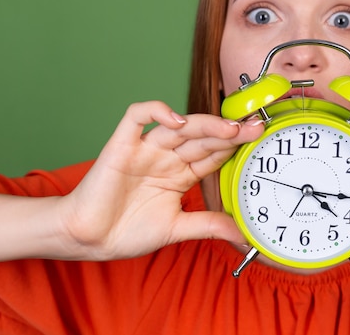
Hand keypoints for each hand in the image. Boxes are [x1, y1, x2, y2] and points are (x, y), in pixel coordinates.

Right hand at [54, 101, 264, 260]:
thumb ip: (207, 225)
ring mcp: (144, 149)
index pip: (212, 153)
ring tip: (229, 128)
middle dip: (229, 132)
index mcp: (179, 174)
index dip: (234, 146)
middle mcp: (165, 157)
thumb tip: (241, 232)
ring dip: (204, 123)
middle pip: (201, 137)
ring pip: (177, 125)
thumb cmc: (126, 231)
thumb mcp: (176, 229)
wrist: (89, 239)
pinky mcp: (121, 145)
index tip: (260, 141)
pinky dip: (155, 111)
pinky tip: (176, 120)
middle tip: (255, 128)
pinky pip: (136, 116)